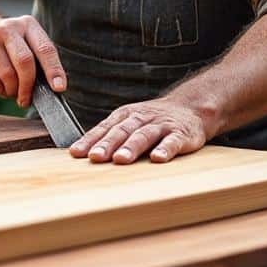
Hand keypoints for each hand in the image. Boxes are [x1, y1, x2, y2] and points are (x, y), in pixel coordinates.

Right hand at [0, 14, 64, 107]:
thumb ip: (39, 59)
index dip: (54, 70)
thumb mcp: (26, 41)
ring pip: (7, 75)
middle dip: (28, 86)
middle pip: (24, 62)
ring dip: (13, 90)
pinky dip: (0, 90)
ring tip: (13, 91)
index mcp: (28, 24)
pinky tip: (1, 86)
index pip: (45, 49)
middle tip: (27, 99)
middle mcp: (8, 28)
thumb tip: (51, 89)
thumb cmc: (10, 43)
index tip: (59, 88)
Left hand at [69, 98, 214, 163]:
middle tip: (95, 157)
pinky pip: (173, 142)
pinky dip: (165, 149)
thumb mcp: (129, 122)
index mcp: (125, 116)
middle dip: (107, 144)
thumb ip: (109, 135)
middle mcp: (141, 118)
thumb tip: (80, 154)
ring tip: (121, 159)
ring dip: (132, 147)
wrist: (190, 108)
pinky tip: (157, 158)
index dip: (90, 140)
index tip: (77, 153)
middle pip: (122, 131)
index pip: (104, 128)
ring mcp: (161, 126)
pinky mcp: (181, 134)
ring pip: (144, 135)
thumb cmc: (152, 120)